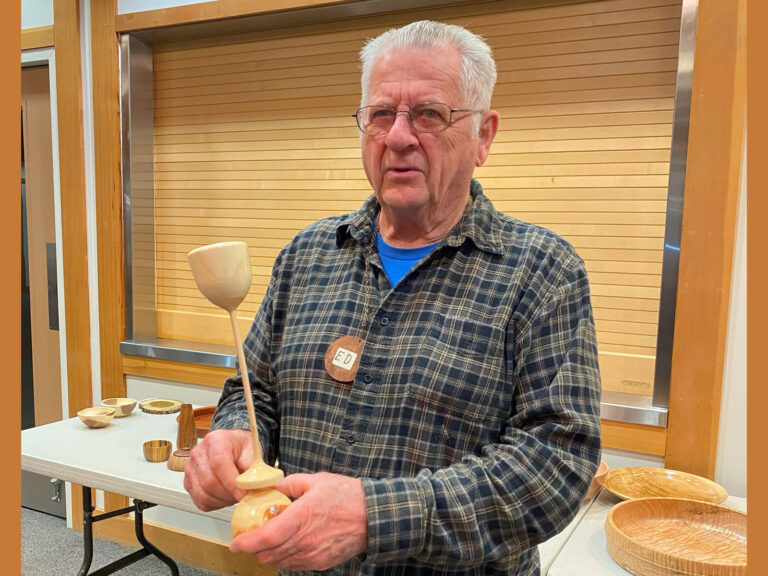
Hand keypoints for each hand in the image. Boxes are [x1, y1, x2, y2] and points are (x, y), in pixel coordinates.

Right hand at [184, 429, 252, 510]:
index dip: (231, 483)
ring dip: (223, 500)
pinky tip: (225, 497)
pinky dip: (215, 504)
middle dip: (229, 494)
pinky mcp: (188, 483)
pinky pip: (200, 501)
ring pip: (203, 494)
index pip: (219, 464)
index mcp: (215, 440)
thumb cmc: (240, 447)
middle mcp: (198, 453)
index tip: (243, 493)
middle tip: (243, 496)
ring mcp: (191, 469)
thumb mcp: (252, 449)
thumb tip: (250, 482)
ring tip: (234, 495)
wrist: (232, 447)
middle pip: (209, 482)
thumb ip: (251, 465)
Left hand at [230, 472, 367, 570]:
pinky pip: (294, 564)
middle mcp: (305, 540)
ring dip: (269, 553)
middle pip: (268, 554)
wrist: (372, 515)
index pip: (266, 537)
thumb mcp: (315, 481)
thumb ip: (288, 484)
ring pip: (279, 561)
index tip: (236, 542)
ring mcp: (313, 555)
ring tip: (271, 538)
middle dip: (254, 548)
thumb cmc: (346, 496)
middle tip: (251, 537)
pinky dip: (286, 557)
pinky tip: (290, 543)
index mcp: (301, 517)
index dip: (246, 543)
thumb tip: (270, 487)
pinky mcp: (320, 563)